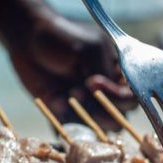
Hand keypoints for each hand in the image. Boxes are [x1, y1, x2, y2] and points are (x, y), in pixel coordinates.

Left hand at [6, 11, 134, 128]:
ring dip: (87, 114)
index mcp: (121, 75)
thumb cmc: (64, 37)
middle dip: (103, 108)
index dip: (119, 97)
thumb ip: (103, 72)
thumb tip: (104, 94)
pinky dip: (66, 114)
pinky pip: (76, 125)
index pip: (134, 96)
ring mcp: (92, 104)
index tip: (93, 83)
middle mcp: (110, 92)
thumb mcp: (90, 49)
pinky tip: (55, 98)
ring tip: (69, 93)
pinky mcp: (72, 112)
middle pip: (122, 115)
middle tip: (79, 91)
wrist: (28, 38)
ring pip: (102, 125)